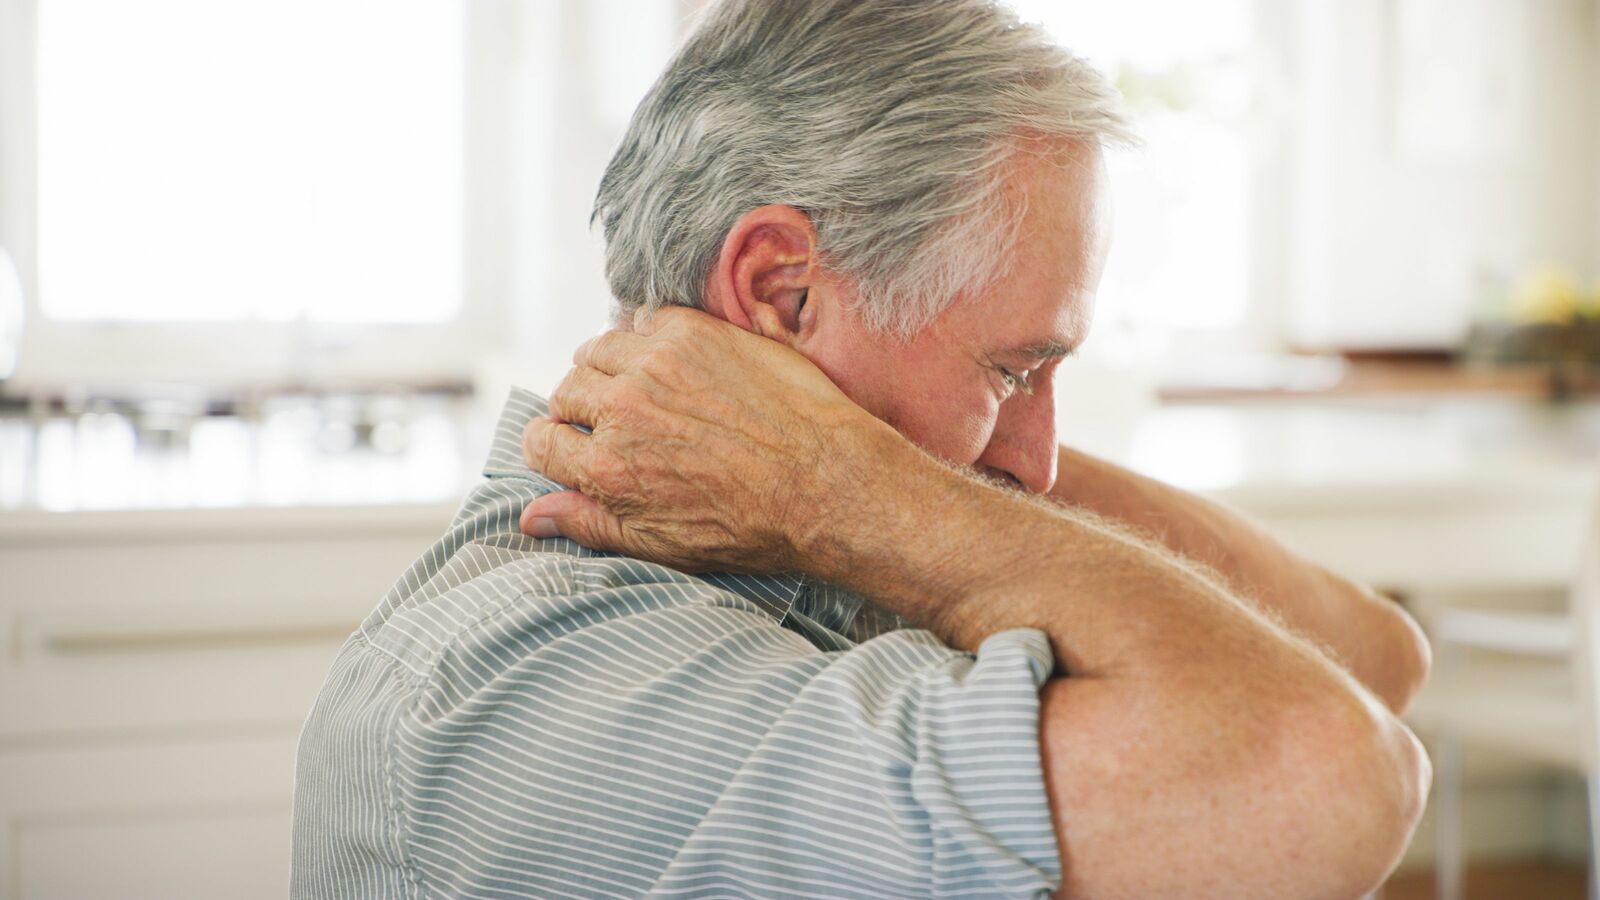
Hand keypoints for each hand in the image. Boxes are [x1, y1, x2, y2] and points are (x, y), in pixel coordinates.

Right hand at [519, 306, 891, 572]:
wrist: (828, 481)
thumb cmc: (752, 524)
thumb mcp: (662, 544)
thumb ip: (590, 524)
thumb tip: (530, 517)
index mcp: (607, 469)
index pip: (539, 442)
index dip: (554, 447)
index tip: (575, 448)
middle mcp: (623, 410)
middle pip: (565, 392)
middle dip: (581, 409)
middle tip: (618, 423)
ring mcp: (657, 363)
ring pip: (597, 349)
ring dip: (608, 367)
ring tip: (641, 389)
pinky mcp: (694, 331)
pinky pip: (645, 321)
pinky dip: (650, 338)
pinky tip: (677, 364)